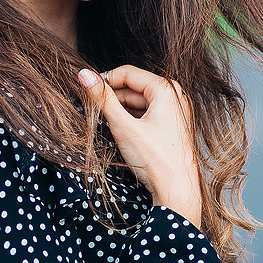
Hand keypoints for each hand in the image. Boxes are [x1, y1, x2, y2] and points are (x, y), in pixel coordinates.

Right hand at [78, 66, 201, 227]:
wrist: (177, 190)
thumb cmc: (156, 159)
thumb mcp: (124, 126)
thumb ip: (102, 99)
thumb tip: (84, 75)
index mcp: (166, 89)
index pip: (127, 73)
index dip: (104, 80)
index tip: (86, 90)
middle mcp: (175, 95)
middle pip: (134, 87)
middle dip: (113, 98)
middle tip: (93, 111)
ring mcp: (176, 110)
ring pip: (140, 102)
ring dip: (121, 110)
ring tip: (106, 124)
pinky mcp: (173, 124)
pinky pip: (148, 113)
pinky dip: (133, 119)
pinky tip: (122, 132)